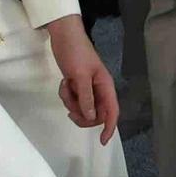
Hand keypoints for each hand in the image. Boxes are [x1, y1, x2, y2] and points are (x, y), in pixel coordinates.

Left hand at [48, 17, 119, 145]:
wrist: (63, 35)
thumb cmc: (75, 52)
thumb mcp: (80, 75)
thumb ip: (86, 97)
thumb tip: (92, 117)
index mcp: (105, 85)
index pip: (112, 111)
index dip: (109, 128)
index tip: (102, 141)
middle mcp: (99, 89)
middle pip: (96, 114)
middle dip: (82, 115)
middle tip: (70, 111)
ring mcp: (87, 87)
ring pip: (82, 108)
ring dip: (71, 103)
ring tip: (65, 87)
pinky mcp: (77, 85)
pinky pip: (73, 100)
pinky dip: (67, 96)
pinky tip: (63, 83)